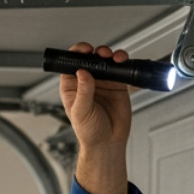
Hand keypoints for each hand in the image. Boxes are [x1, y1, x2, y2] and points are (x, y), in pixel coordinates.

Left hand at [57, 42, 131, 193]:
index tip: (84, 50)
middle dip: (96, 52)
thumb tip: (82, 73)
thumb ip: (83, 92)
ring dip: (110, 55)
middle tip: (101, 54)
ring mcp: (102, 82)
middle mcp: (86, 81)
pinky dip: (122, 63)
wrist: (108, 143)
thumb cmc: (89, 132)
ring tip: (114, 58)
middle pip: (90, 59)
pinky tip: (122, 62)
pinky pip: (120, 69)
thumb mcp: (81, 112)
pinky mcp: (117, 85)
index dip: (76, 53)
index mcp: (71, 86)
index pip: (71, 63)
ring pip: (105, 61)